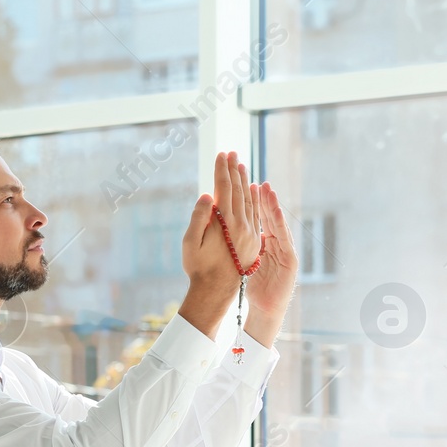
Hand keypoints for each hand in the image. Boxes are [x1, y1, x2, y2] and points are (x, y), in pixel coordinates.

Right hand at [181, 151, 260, 292]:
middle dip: (234, 170)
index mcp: (226, 223)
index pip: (225, 189)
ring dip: (244, 181)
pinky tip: (252, 189)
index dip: (222, 170)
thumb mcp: (190, 243)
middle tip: (231, 153)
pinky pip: (256, 214)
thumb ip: (199, 217)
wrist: (216, 293)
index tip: (220, 155)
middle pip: (239, 191)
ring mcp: (251, 233)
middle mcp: (242, 225)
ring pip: (249, 200)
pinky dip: (254, 199)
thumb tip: (208, 195)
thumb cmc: (198, 269)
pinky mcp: (255, 241)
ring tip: (241, 165)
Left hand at [243, 180, 297, 317]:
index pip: (257, 217)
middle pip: (268, 216)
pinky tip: (275, 212)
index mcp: (262, 242)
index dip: (252, 200)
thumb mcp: (244, 261)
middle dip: (263, 198)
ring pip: (277, 224)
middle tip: (257, 179)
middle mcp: (275, 243)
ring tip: (267, 190)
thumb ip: (240, 243)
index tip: (245, 183)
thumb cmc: (253, 287)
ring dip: (272, 206)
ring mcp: (284, 250)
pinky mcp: (290, 260)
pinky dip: (280, 225)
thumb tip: (229, 225)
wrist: (265, 309)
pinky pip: (284, 239)